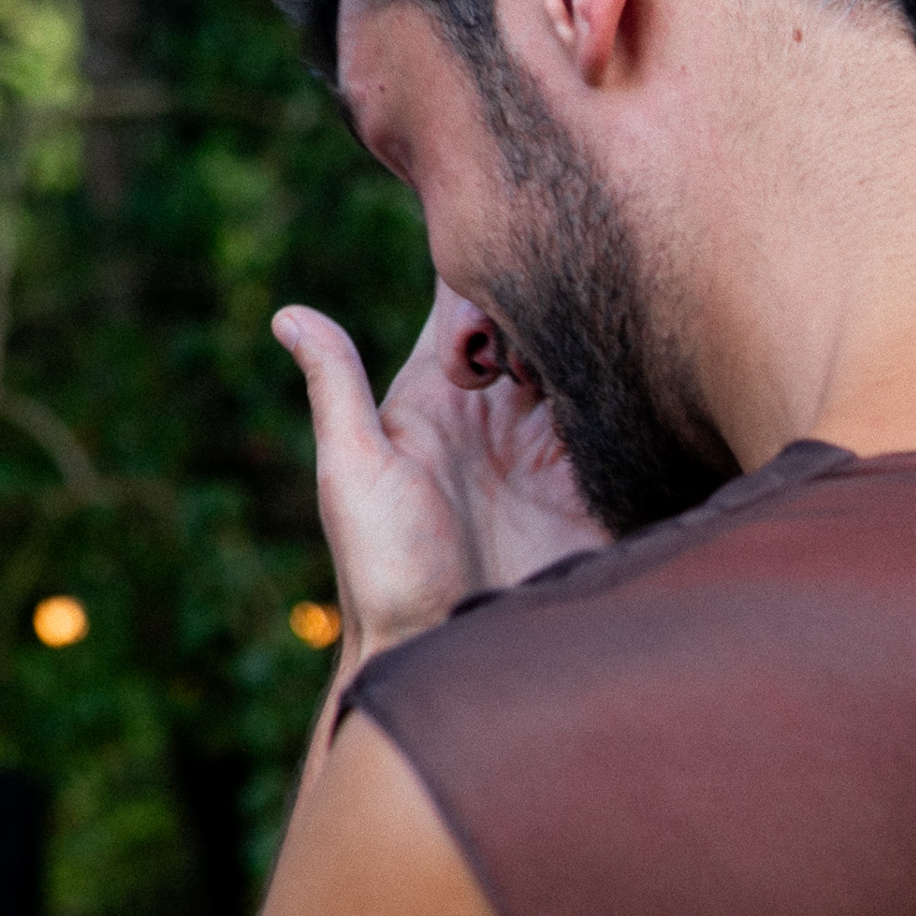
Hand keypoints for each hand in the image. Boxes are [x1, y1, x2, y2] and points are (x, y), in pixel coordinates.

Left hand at [273, 287, 605, 661]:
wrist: (445, 659)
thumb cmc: (383, 574)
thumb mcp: (353, 473)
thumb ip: (336, 388)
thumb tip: (286, 314)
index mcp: (436, 397)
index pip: (460, 307)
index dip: (476, 274)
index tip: (488, 256)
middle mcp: (496, 413)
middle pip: (532, 320)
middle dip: (544, 297)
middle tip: (544, 310)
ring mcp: (549, 446)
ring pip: (580, 358)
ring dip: (585, 337)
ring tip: (581, 339)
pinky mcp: (593, 482)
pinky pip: (620, 418)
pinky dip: (627, 389)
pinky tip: (628, 374)